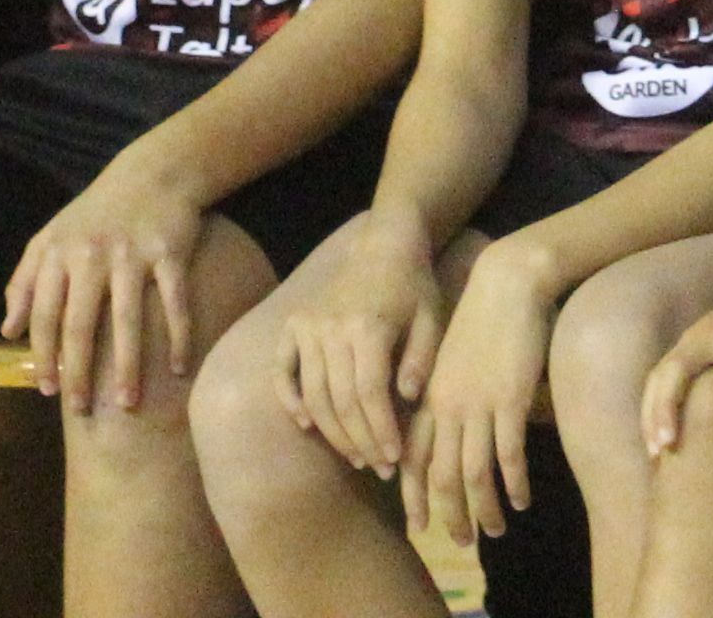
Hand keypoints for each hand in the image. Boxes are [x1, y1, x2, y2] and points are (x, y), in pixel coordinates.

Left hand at [7, 149, 214, 415]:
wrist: (152, 172)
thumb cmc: (95, 214)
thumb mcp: (50, 239)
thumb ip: (24, 282)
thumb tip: (8, 333)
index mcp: (59, 254)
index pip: (44, 314)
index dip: (44, 355)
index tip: (48, 391)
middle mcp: (92, 255)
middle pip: (81, 324)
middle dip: (80, 372)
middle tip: (81, 410)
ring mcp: (133, 254)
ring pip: (127, 319)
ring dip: (127, 366)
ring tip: (127, 404)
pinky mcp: (169, 252)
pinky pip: (174, 302)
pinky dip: (179, 336)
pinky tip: (178, 368)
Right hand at [274, 207, 447, 483]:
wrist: (383, 246)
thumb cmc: (413, 287)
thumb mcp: (431, 319)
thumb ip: (421, 360)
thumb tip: (408, 399)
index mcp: (367, 327)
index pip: (369, 395)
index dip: (381, 431)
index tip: (395, 458)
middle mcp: (330, 329)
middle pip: (340, 401)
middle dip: (361, 441)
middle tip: (379, 467)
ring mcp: (307, 326)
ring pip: (313, 394)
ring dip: (332, 432)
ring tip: (356, 456)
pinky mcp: (293, 325)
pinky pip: (281, 371)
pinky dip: (289, 400)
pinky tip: (306, 425)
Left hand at [406, 244, 561, 550]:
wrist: (508, 283)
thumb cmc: (482, 318)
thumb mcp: (453, 361)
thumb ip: (447, 398)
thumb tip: (451, 435)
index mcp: (430, 397)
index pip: (413, 458)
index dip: (414, 496)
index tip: (419, 527)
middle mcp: (447, 407)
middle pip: (442, 475)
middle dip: (450, 514)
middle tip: (461, 543)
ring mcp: (478, 405)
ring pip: (474, 473)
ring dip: (484, 509)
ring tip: (495, 531)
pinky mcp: (510, 399)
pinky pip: (509, 454)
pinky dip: (514, 484)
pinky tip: (522, 499)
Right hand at [643, 248, 712, 460]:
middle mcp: (712, 330)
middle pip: (677, 369)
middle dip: (667, 408)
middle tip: (666, 450)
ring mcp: (696, 333)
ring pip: (661, 371)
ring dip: (653, 409)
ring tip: (654, 453)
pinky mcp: (691, 339)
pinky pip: (662, 371)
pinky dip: (653, 401)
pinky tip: (656, 434)